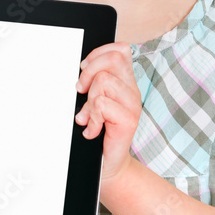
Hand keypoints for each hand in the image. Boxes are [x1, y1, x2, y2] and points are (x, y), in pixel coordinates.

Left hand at [74, 42, 141, 183]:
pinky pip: (102, 104)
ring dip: (90, 100)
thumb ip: (94, 83)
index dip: (99, 54)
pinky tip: (92, 129)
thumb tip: (81, 68)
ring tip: (89, 117)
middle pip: (113, 59)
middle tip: (81, 90)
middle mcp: (132, 90)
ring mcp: (133, 105)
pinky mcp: (129, 120)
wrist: (108, 164)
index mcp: (126, 82)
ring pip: (104, 81)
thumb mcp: (95, 102)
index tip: (84, 69)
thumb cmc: (100, 132)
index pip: (120, 50)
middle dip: (90, 71)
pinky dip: (92, 118)